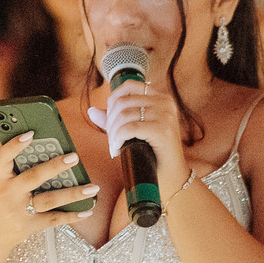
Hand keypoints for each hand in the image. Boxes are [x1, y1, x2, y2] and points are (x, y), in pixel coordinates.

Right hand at [0, 130, 99, 256]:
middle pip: (33, 178)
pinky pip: (54, 219)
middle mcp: (7, 194)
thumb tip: (45, 149)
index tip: (30, 134)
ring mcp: (18, 212)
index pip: (2, 158)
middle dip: (55, 167)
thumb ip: (15, 168)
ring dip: (73, 194)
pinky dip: (72, 215)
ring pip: (49, 200)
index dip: (14, 145)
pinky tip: (87, 209)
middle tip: (74, 157)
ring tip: (92, 187)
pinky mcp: (29, 226)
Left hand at [87, 77, 186, 200]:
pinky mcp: (163, 130)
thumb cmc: (152, 154)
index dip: (113, 100)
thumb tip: (92, 111)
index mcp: (160, 98)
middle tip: (111, 139)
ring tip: (114, 146)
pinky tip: (117, 150)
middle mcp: (165, 103)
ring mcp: (165, 115)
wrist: (171, 176)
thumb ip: (114, 119)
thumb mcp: (133, 132)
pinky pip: (129, 128)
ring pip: (124, 115)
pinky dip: (117, 139)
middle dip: (110, 122)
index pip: (129, 86)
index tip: (111, 120)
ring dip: (112, 133)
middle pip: (122, 102)